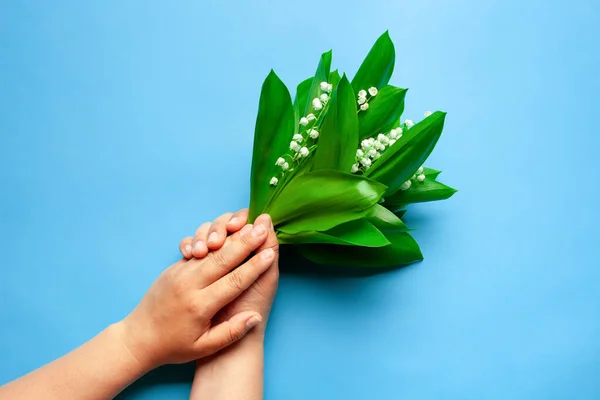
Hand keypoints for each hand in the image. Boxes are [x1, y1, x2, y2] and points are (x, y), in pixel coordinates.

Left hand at [118, 216, 274, 368]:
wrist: (137, 338)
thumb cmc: (173, 346)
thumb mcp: (203, 347)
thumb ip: (231, 332)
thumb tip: (254, 317)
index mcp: (200, 305)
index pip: (234, 281)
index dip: (255, 266)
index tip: (271, 253)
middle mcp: (189, 285)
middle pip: (223, 257)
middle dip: (246, 241)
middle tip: (263, 227)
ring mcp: (179, 273)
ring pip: (210, 249)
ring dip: (229, 234)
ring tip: (247, 223)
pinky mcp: (173, 268)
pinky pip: (196, 249)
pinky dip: (212, 238)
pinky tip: (226, 230)